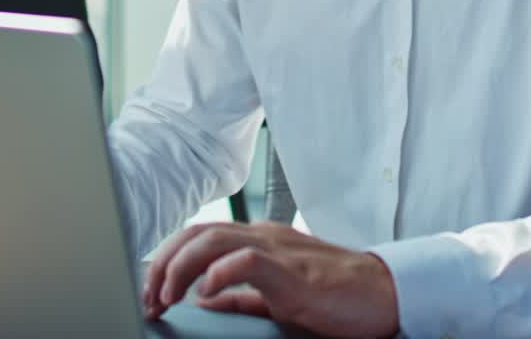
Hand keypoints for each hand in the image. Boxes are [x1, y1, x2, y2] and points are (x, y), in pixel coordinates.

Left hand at [142, 222, 398, 337]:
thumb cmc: (335, 295)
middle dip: (163, 262)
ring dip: (181, 267)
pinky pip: (247, 261)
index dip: (167, 260)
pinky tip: (205, 294)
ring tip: (166, 295)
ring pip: (214, 239)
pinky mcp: (292, 271)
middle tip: (148, 297)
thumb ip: (240, 295)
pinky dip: (219, 273)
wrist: (382, 293)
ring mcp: (277, 249)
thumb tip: (201, 298)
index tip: (149, 292)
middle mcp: (263, 237)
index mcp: (257, 242)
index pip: (199, 236)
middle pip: (197, 232)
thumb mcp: (277, 295)